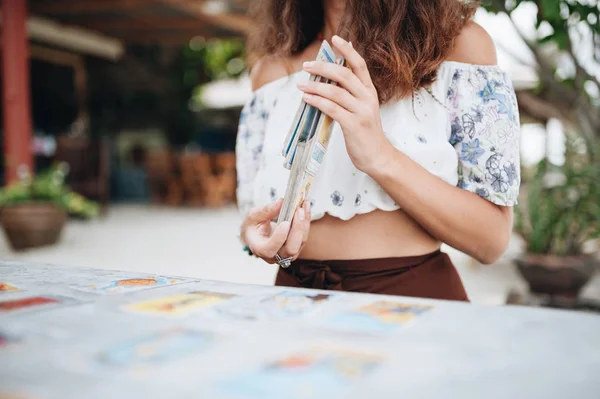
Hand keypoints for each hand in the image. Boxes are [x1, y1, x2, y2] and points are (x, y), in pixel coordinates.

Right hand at [241, 199, 310, 263]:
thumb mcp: (253, 217)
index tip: (285, 222)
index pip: (270, 249)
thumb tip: (281, 202)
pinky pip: (304, 236)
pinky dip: (306, 222)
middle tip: (298, 210)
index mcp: (260, 250)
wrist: (257, 235)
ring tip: (304, 205)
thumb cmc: (252, 228)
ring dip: (304, 222)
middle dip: (297, 229)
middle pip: (291, 249)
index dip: (279, 238)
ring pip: (301, 242)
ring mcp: (287, 254)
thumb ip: (266, 211)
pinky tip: (305, 208)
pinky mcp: (296, 248)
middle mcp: (275, 256)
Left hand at [297, 35, 393, 173]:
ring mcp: (362, 112)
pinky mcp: (354, 125)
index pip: (359, 64)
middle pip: (344, 74)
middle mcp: (368, 98)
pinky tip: (307, 99)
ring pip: (336, 92)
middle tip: (306, 66)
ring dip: (315, 87)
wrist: (377, 157)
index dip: (347, 50)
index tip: (334, 39)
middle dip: (323, 68)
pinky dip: (317, 102)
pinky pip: (332, 109)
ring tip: (301, 85)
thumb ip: (349, 94)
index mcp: (370, 91)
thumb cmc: (365, 133)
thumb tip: (326, 80)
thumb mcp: (361, 109)